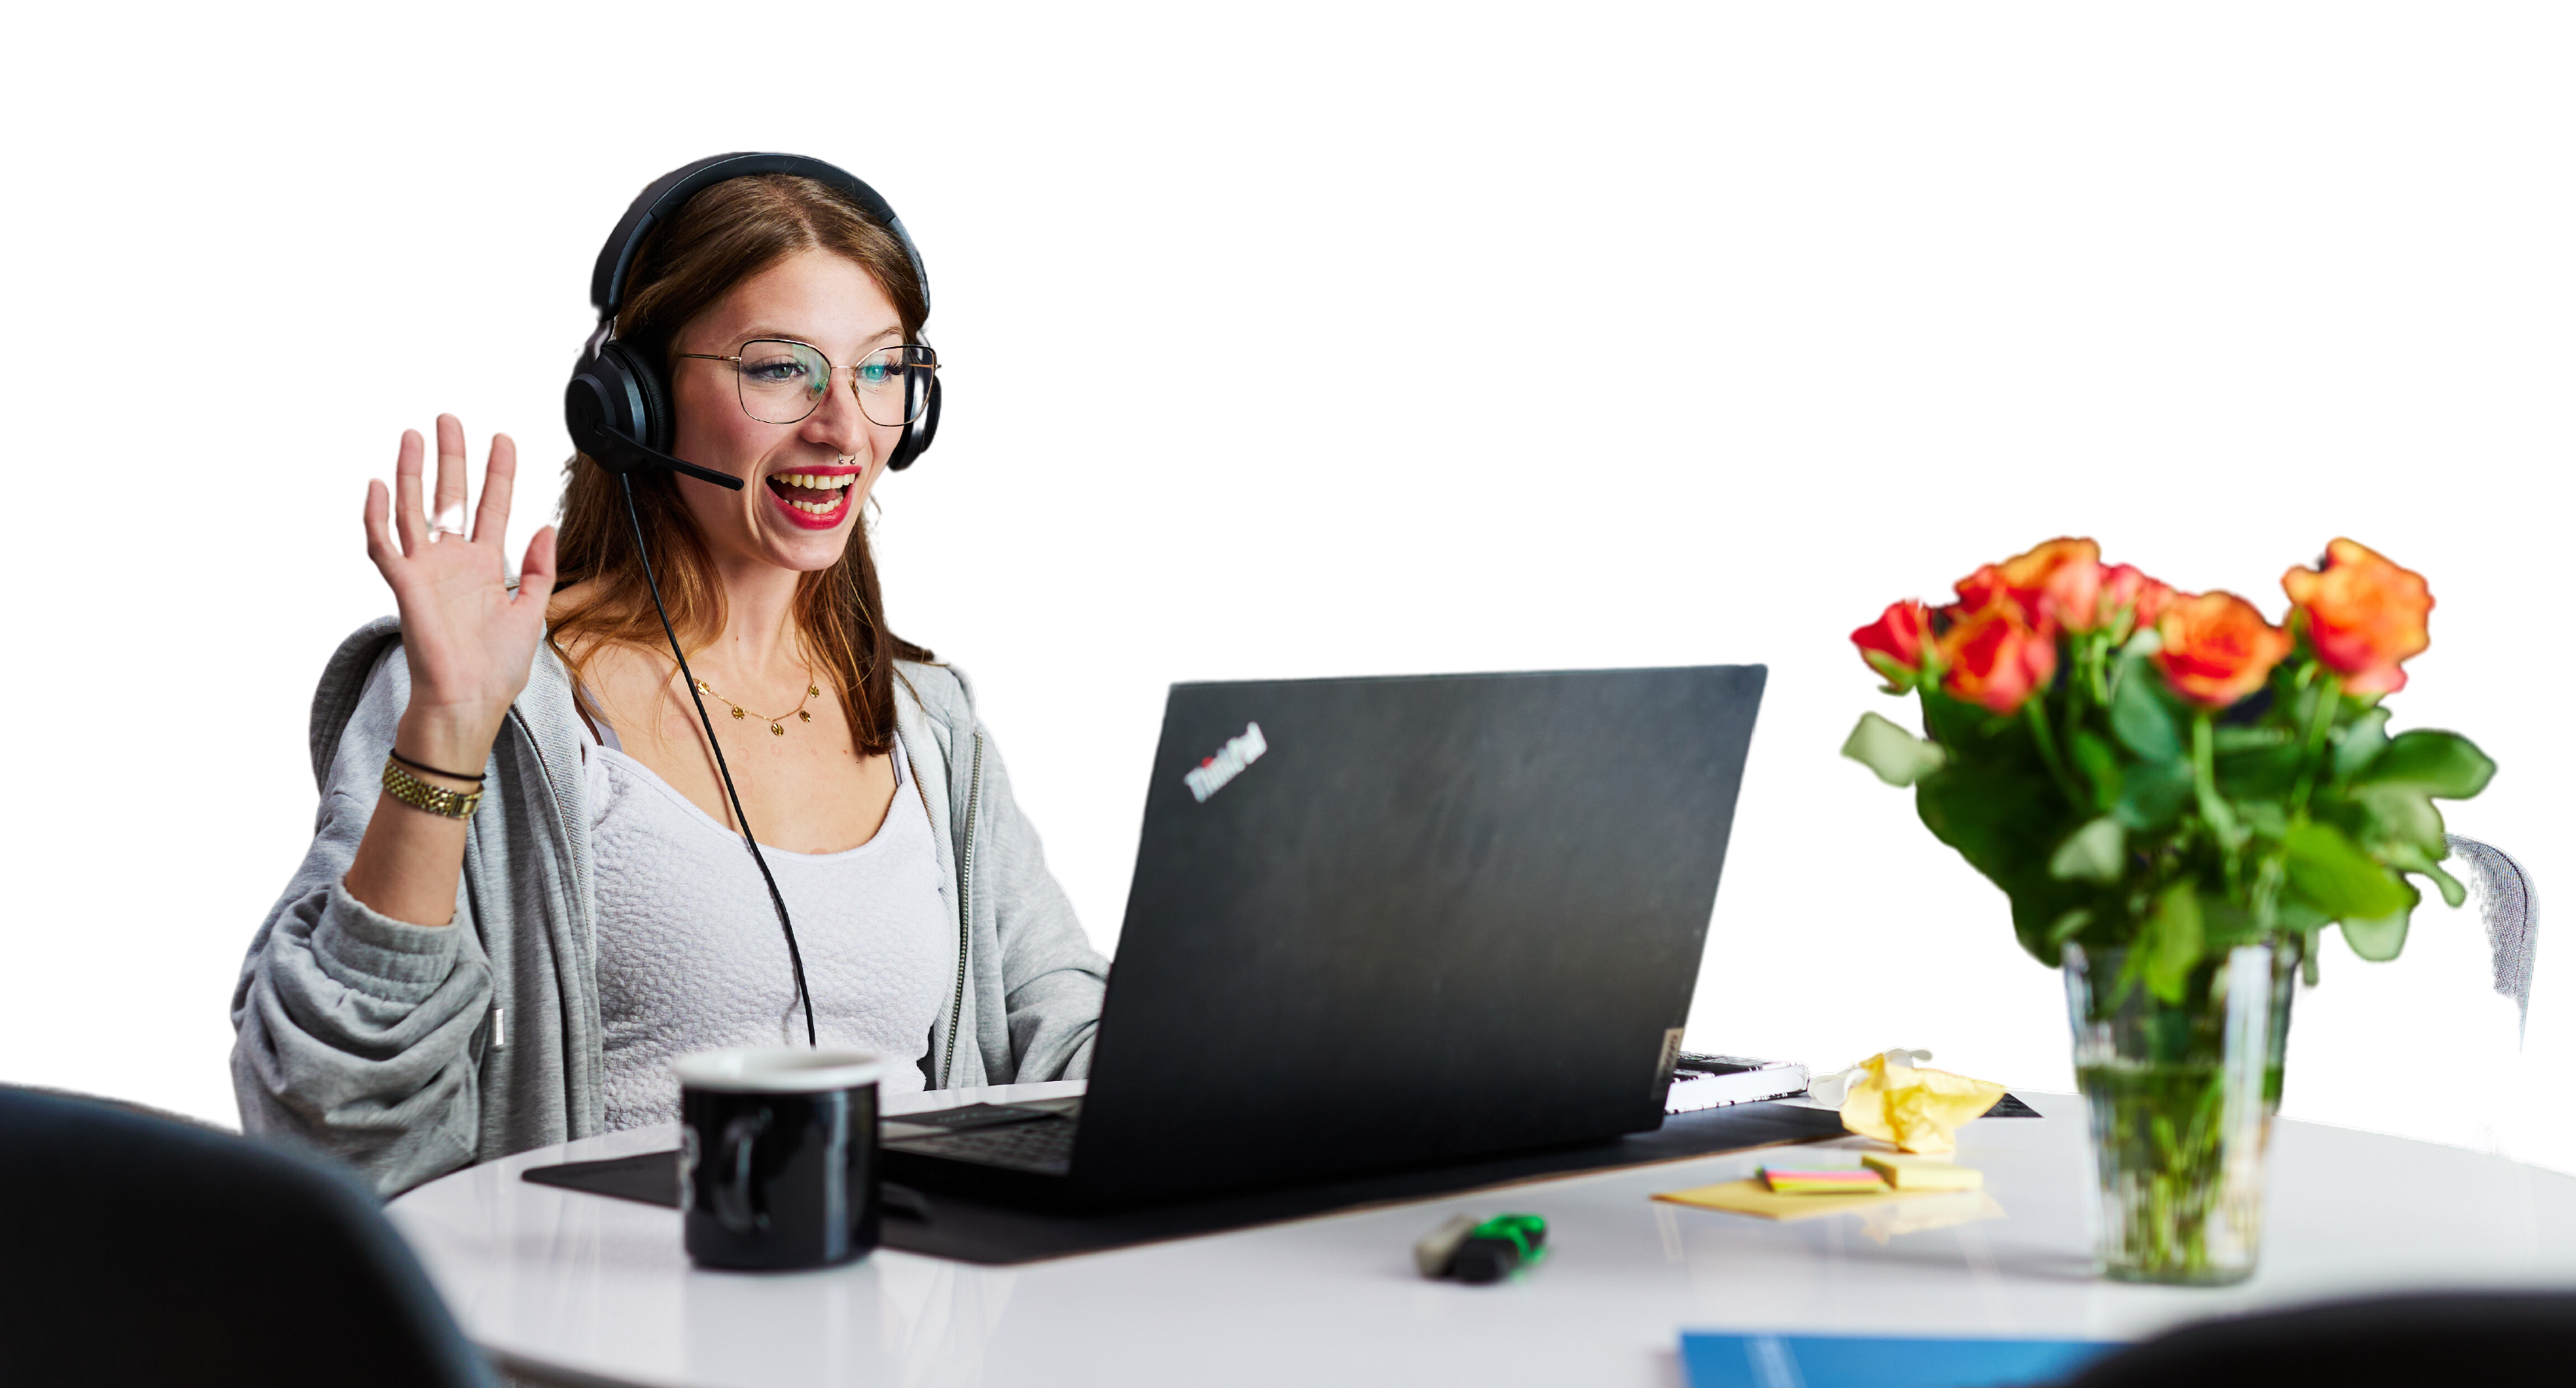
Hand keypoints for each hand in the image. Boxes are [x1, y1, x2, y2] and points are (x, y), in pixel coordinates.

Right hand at [361, 414, 558, 772]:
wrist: (469, 701)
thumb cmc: (497, 667)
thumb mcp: (531, 612)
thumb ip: (539, 569)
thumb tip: (548, 527)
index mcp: (485, 565)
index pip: (492, 506)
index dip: (497, 472)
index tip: (503, 438)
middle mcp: (453, 561)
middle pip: (449, 497)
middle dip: (449, 457)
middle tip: (447, 419)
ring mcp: (425, 570)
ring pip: (413, 510)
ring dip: (411, 473)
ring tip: (411, 436)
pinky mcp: (404, 585)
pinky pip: (383, 544)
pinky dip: (376, 516)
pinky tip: (375, 485)